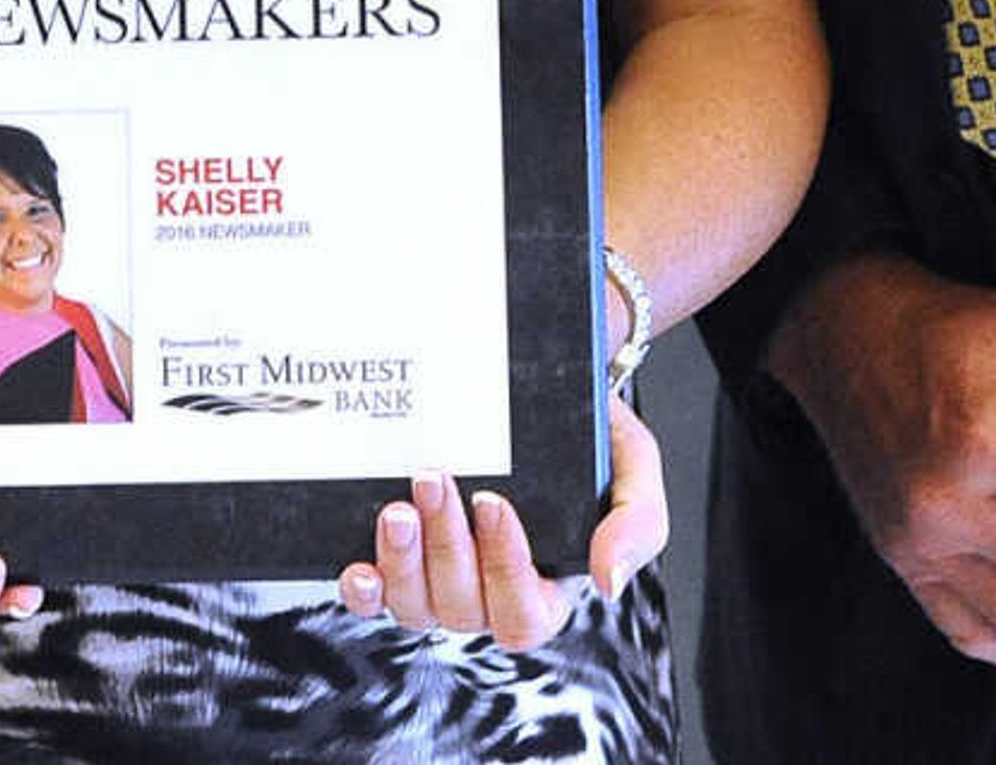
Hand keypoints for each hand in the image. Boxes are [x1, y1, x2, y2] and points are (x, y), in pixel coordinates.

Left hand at [337, 394, 664, 647]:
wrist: (543, 380)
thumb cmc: (590, 433)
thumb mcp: (634, 468)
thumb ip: (636, 524)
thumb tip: (609, 582)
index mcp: (547, 584)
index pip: (525, 615)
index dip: (506, 569)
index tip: (494, 501)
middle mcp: (488, 593)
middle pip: (460, 608)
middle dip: (444, 545)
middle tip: (434, 479)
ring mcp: (438, 579)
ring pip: (415, 606)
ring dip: (402, 561)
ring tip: (398, 506)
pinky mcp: (399, 558)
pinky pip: (376, 598)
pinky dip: (364, 591)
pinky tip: (358, 566)